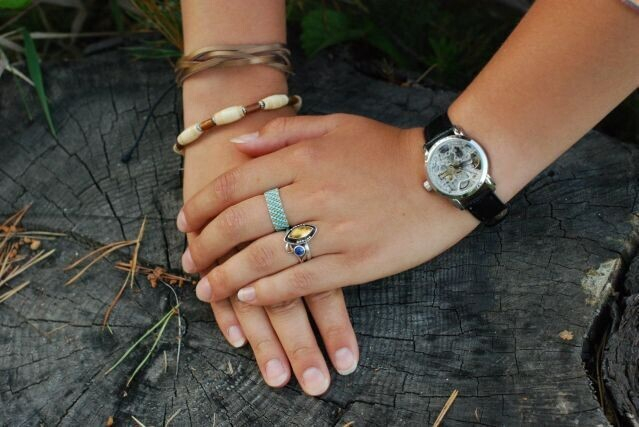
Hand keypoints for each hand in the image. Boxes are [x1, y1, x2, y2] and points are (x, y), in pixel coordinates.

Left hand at [178, 113, 478, 305]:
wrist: (444, 176)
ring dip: (228, 277)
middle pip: (240, 224)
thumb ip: (283, 132)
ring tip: (206, 289)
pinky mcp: (356, 263)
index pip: (234, 185)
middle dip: (206, 246)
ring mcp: (334, 232)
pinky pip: (302, 282)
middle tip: (190, 261)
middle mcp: (312, 194)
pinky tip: (248, 299)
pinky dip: (270, 292)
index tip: (185, 224)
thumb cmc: (387, 149)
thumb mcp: (336, 125)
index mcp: (303, 158)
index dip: (202, 207)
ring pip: (264, 258)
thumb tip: (238, 146)